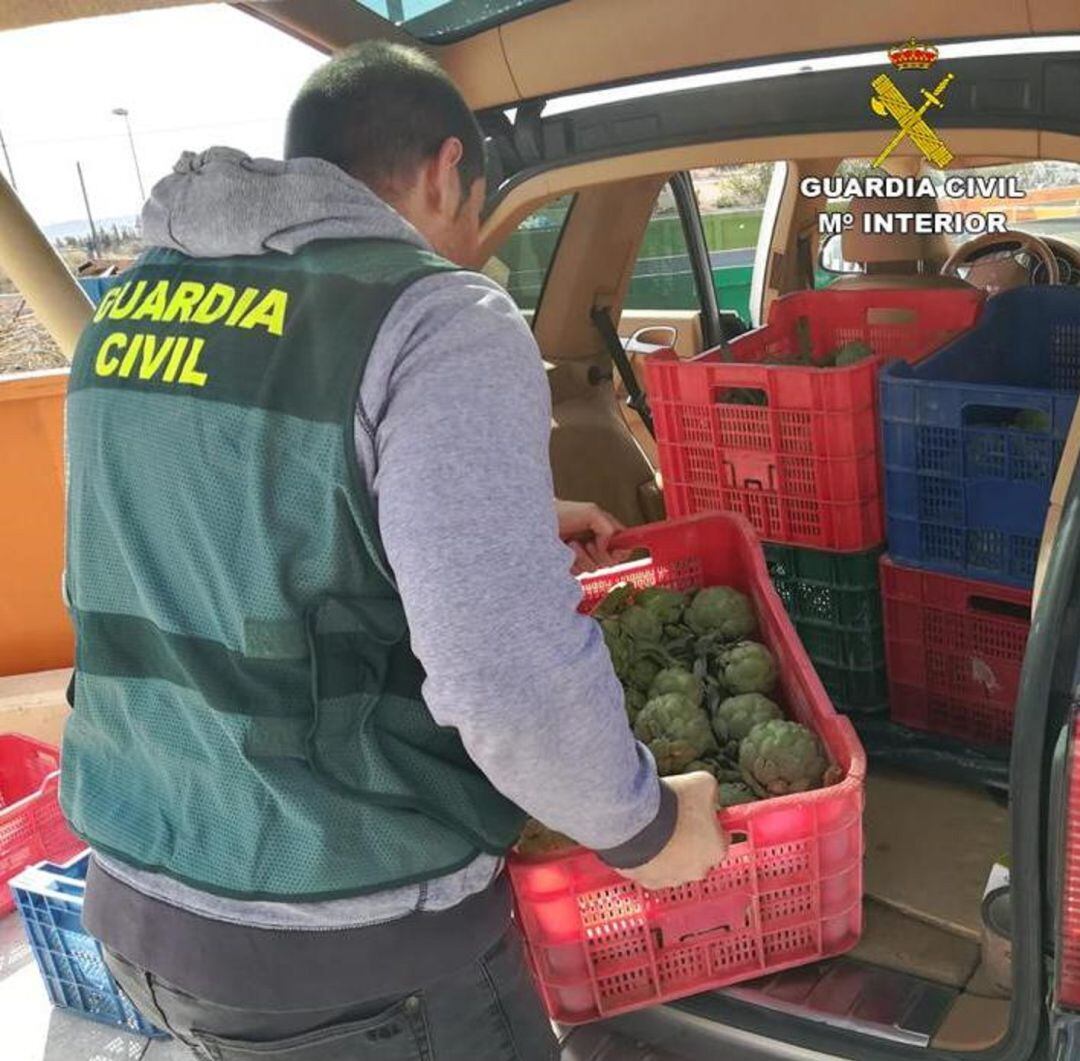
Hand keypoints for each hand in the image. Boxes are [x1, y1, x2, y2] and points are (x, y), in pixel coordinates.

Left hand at [555, 499, 630, 574]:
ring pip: (595, 568)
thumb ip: (608, 527)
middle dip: (600, 554)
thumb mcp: (591, 512)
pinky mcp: (569, 566)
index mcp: (602, 530)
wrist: (533, 525)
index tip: (615, 550)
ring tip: (571, 544)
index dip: (622, 550)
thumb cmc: (558, 513)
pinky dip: (573, 563)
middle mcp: (594, 544)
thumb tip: (608, 546)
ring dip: (583, 556)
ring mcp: (582, 556)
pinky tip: (565, 552)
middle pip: (611, 561)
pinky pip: (580, 573)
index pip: (623, 545)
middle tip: (588, 543)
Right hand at [618, 773, 727, 890]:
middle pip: (698, 853)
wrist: (636, 820)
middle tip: (675, 818)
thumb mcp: (703, 783)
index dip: (710, 822)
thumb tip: (709, 796)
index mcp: (717, 849)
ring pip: (675, 864)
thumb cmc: (672, 805)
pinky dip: (649, 857)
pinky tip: (643, 839)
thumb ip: (712, 792)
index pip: (721, 837)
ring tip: (656, 827)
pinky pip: (653, 869)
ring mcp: (673, 878)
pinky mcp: (650, 881)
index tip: (699, 812)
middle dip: (689, 838)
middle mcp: (698, 870)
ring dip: (669, 849)